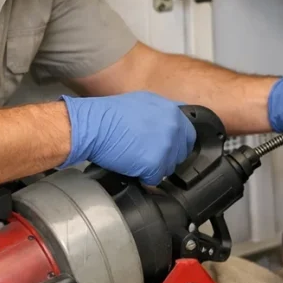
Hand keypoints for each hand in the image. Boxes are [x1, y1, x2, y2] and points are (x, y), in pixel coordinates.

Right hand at [60, 92, 196, 184]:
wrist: (93, 126)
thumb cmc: (110, 115)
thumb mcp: (143, 103)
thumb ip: (161, 114)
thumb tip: (167, 126)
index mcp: (172, 111)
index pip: (189, 133)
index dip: (177, 143)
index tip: (167, 147)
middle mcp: (174, 127)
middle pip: (181, 152)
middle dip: (166, 156)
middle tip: (147, 154)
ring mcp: (167, 145)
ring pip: (169, 167)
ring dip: (155, 167)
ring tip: (136, 158)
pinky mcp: (155, 163)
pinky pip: (155, 179)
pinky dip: (144, 178)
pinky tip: (131, 166)